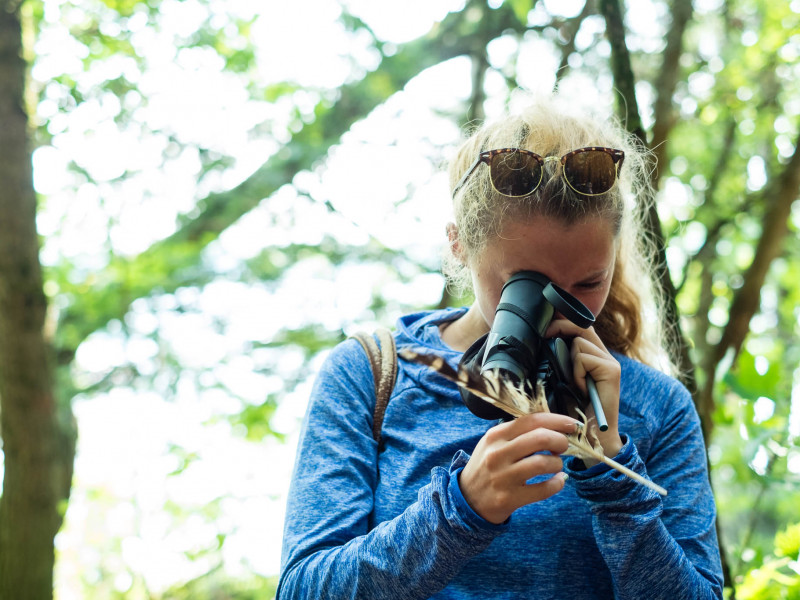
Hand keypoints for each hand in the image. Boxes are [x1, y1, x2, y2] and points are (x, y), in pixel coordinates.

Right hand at [459, 413, 580, 523]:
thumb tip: (553, 425)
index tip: (571, 424)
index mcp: (496, 436)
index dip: (556, 420)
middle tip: (564, 446)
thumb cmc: (487, 466)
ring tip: (555, 464)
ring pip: (543, 463)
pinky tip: (558, 480)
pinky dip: (557, 483)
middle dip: (560, 440)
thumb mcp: (493, 443)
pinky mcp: (510, 498)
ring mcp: (503, 477)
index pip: (531, 420)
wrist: (467, 499)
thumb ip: (517, 433)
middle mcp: (498, 454)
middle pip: (540, 438)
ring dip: (557, 463)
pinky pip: (544, 489)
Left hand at [545, 320, 622, 460]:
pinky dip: (576, 372)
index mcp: (593, 356)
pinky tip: (581, 388)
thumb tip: (540, 339)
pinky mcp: (612, 370)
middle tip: (545, 335)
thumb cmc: (573, 410)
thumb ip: (559, 361)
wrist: (591, 435)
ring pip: (579, 342)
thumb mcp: (561, 380)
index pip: (580, 327)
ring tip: (573, 382)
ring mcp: (610, 362)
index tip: (544, 328)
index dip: (562, 323)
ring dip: (569, 361)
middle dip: (560, 327)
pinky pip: (583, 358)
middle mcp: (604, 356)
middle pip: (582, 326)